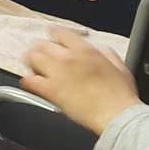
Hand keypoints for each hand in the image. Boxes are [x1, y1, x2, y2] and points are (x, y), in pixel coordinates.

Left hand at [21, 27, 140, 135]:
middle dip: (41, 49)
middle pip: (42, 44)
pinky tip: (30, 83)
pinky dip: (27, 81)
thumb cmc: (121, 96)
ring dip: (32, 61)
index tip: (54, 41)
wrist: (117, 116)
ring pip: (32, 58)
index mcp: (85, 51)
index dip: (55, 37)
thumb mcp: (119, 66)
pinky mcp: (50, 91)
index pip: (59, 33)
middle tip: (43, 56)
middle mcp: (68, 59)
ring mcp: (57, 74)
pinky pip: (28, 81)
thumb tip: (98, 50)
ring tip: (35, 67)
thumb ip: (106, 53)